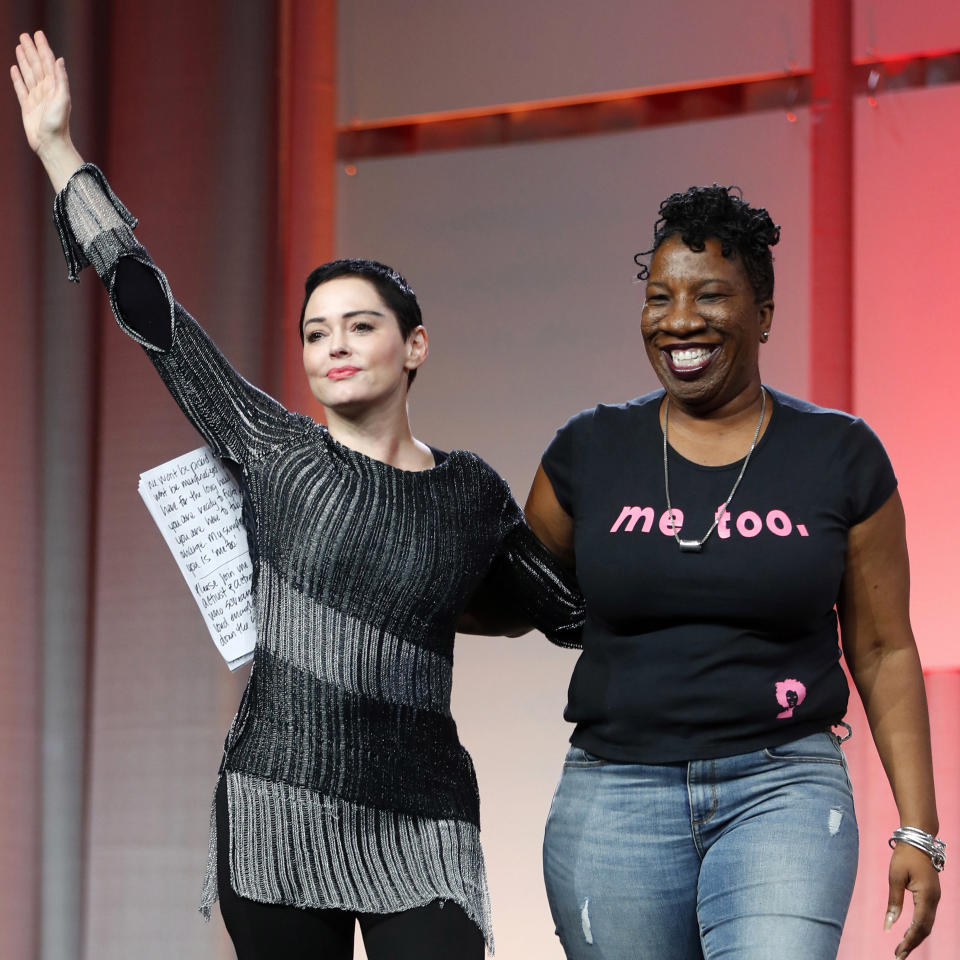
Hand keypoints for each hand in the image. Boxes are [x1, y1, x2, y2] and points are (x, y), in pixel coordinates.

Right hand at [11, 30, 83, 190]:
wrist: (50, 144)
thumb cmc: (58, 124)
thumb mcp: (62, 100)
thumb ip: (61, 80)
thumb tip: (59, 60)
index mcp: (55, 87)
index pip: (47, 62)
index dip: (43, 48)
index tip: (38, 34)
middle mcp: (46, 90)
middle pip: (36, 65)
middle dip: (31, 50)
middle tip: (25, 35)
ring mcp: (36, 98)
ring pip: (28, 74)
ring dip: (24, 60)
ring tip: (20, 47)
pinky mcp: (27, 106)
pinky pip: (21, 88)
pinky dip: (18, 78)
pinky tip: (15, 69)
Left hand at [884, 842, 940, 958]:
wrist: (919, 840)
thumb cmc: (905, 856)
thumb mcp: (895, 877)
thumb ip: (894, 901)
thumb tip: (889, 925)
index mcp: (926, 896)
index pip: (919, 926)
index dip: (909, 941)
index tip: (898, 952)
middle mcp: (934, 900)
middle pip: (925, 929)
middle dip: (912, 943)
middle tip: (898, 956)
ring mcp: (935, 898)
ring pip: (927, 924)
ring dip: (916, 937)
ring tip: (902, 948)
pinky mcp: (932, 896)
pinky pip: (927, 917)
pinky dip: (919, 928)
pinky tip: (910, 934)